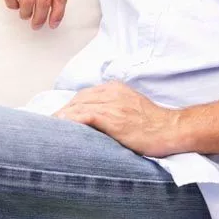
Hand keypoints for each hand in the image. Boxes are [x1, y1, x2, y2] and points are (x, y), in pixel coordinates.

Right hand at [0, 0, 67, 29]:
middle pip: (44, 0)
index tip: (54, 23)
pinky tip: (14, 5)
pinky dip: (12, 4)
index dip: (58, 13)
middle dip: (41, 17)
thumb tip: (56, 4)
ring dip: (26, 13)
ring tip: (25, 15)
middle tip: (37, 25)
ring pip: (27, 0)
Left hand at [53, 82, 180, 156]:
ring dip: (61, 117)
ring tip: (48, 130)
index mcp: (116, 88)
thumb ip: (114, 108)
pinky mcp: (112, 117)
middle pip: (78, 99)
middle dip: (62, 112)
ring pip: (78, 106)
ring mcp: (112, 104)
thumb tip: (96, 121)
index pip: (85, 95)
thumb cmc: (153, 123)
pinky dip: (70, 121)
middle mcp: (112, 92)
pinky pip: (84, 116)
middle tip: (49, 127)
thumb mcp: (132, 108)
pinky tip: (60, 128)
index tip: (59, 119)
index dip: (70, 107)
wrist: (171, 129)